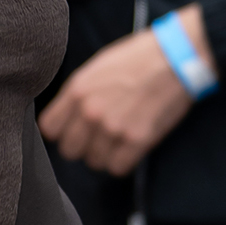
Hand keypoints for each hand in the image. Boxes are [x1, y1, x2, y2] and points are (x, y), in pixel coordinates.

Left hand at [40, 21, 200, 173]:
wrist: (176, 56)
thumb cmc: (139, 57)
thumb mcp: (98, 66)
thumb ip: (79, 92)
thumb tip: (67, 115)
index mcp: (78, 90)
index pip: (49, 130)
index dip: (62, 132)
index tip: (74, 130)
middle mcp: (90, 111)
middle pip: (70, 151)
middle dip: (83, 146)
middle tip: (99, 137)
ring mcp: (113, 127)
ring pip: (94, 162)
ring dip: (106, 155)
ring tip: (120, 138)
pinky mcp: (137, 140)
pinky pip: (117, 168)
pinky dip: (124, 162)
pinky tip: (131, 147)